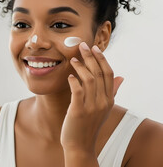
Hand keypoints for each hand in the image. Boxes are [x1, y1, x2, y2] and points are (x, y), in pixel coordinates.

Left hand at [61, 42, 122, 164]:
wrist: (80, 145)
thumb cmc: (88, 125)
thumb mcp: (103, 108)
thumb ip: (111, 92)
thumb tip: (121, 77)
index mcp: (109, 99)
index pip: (109, 74)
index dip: (102, 59)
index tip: (94, 48)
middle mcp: (102, 102)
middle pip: (99, 73)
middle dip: (90, 57)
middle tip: (81, 45)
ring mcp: (91, 106)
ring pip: (89, 79)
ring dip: (80, 67)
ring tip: (72, 59)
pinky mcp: (79, 111)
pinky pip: (77, 91)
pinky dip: (74, 81)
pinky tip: (69, 76)